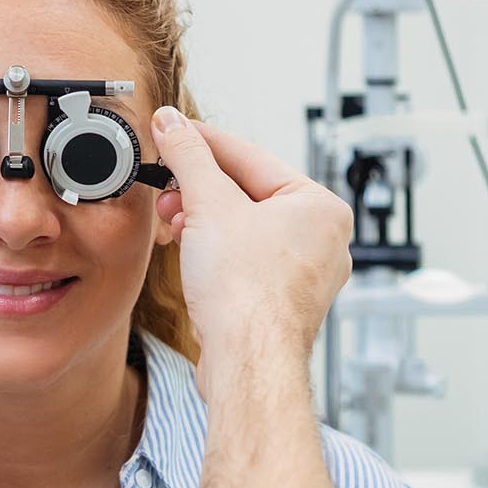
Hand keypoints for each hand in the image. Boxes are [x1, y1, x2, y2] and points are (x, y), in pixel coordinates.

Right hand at [150, 108, 352, 381]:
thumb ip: (189, 157)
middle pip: (248, 194)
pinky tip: (190, 251)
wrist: (247, 362)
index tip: (173, 131)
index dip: (204, 143)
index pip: (252, 158)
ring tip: (173, 220)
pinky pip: (245, 261)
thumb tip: (173, 125)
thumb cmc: (247, 294)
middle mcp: (322, 239)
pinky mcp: (281, 302)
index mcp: (321, 206)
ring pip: (244, 230)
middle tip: (166, 184)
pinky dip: (215, 251)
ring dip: (203, 221)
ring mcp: (304, 274)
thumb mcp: (209, 204)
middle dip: (199, 190)